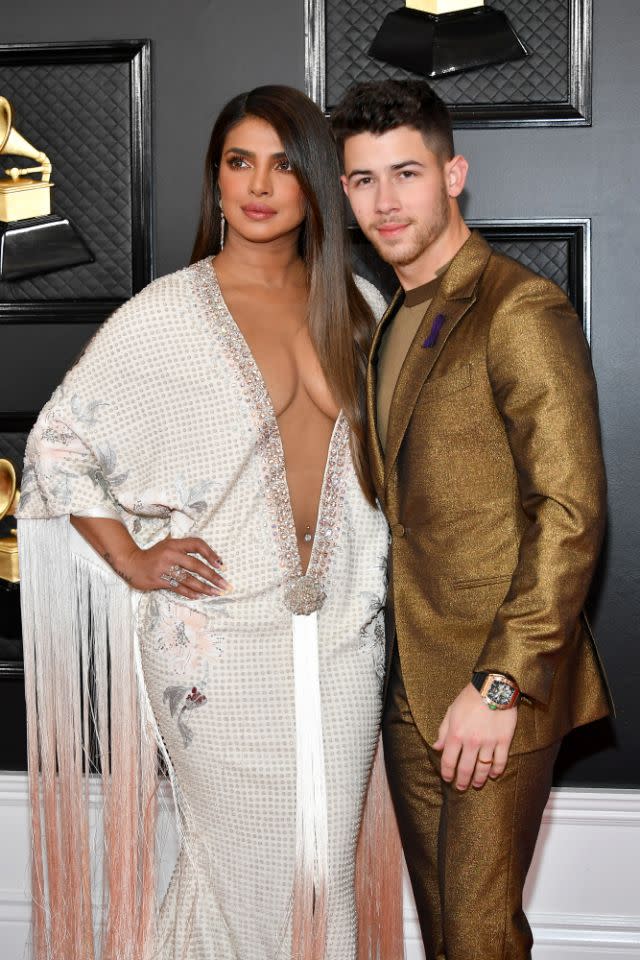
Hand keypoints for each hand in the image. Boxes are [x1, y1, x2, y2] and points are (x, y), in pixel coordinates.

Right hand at [108, 536, 230, 599]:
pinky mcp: (159, 580)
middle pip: (196, 566)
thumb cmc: (155, 555)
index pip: (197, 545)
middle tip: (225, 585)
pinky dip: (190, 593)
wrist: (131, 563)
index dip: (211, 554)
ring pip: (189, 579)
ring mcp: (164, 568)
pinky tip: (200, 596)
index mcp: (175, 543)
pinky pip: (178, 588)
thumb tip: (210, 561)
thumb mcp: (169, 546)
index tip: (222, 565)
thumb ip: (185, 550)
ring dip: (204, 588)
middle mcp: (171, 554)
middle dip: (213, 576)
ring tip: (215, 593)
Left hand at [432, 683, 517, 790]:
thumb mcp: (451, 711)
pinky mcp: (504, 741)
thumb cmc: (469, 698)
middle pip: (465, 769)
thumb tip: (436, 747)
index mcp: (456, 734)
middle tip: (462, 788)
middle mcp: (472, 742)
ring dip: (479, 779)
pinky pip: (500, 761)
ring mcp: (489, 743)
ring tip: (477, 784)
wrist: (493, 687)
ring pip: (483, 768)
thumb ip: (443, 731)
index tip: (448, 779)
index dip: (447, 773)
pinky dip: (497, 770)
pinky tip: (494, 775)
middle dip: (462, 781)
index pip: (448, 760)